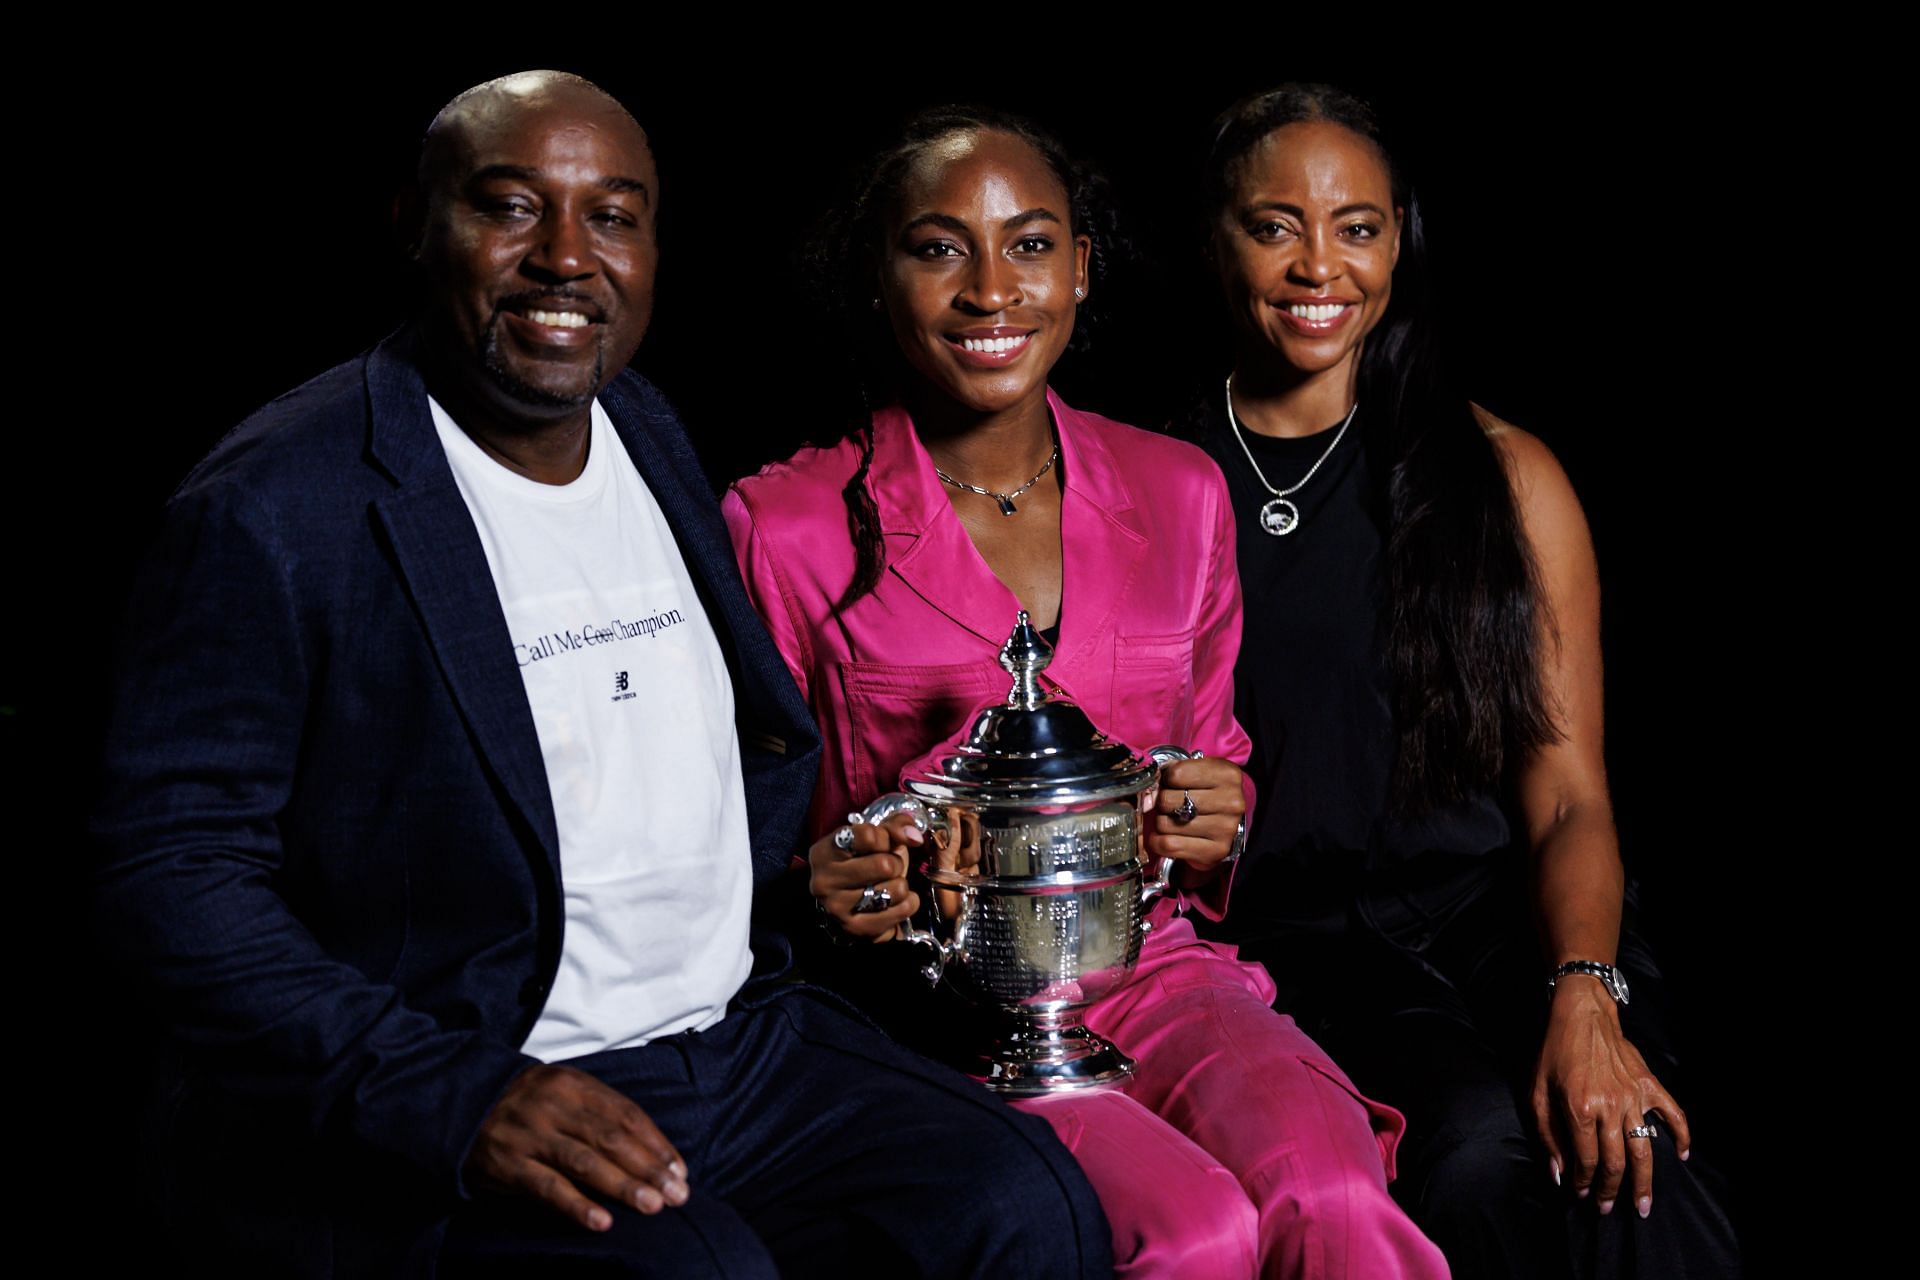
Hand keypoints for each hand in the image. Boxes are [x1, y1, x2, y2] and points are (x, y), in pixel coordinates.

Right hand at [466, 1064, 689, 1231]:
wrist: (463, 1100)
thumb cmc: (530, 1102)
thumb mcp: (565, 1091)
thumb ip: (603, 1113)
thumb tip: (653, 1151)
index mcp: (575, 1085)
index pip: (626, 1115)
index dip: (656, 1144)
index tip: (680, 1171)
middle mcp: (555, 1106)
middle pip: (612, 1139)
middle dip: (648, 1168)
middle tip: (677, 1194)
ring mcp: (531, 1135)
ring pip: (584, 1162)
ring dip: (622, 1186)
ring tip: (652, 1206)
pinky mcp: (509, 1165)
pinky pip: (548, 1188)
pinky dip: (576, 1205)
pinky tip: (601, 1222)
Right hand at [809, 812, 924, 941]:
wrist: (850, 903)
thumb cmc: (863, 863)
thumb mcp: (874, 837)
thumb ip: (895, 826)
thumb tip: (914, 837)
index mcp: (823, 852)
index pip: (868, 836)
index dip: (884, 838)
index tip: (880, 845)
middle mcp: (824, 881)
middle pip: (885, 865)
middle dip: (895, 863)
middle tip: (886, 868)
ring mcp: (837, 908)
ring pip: (896, 889)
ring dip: (901, 884)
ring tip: (888, 884)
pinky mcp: (856, 929)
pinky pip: (903, 910)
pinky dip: (908, 903)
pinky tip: (895, 901)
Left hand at [1144, 757, 1246, 872]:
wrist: (1230, 824)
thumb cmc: (1208, 793)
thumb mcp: (1197, 772)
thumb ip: (1169, 774)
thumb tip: (1145, 800)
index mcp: (1227, 775)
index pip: (1176, 774)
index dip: (1166, 779)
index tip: (1172, 784)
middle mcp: (1230, 802)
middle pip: (1167, 800)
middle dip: (1163, 803)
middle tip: (1172, 805)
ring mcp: (1225, 828)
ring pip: (1165, 824)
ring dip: (1162, 823)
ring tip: (1174, 821)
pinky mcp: (1215, 851)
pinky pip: (1169, 845)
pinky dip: (1158, 842)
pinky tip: (1166, 836)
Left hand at [1531, 979, 1690, 1219]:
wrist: (1582, 1015)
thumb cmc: (1554, 1053)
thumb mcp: (1536, 1092)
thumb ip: (1547, 1134)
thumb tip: (1558, 1173)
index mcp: (1579, 1108)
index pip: (1585, 1159)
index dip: (1582, 1181)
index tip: (1580, 1194)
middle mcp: (1610, 1106)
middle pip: (1615, 1162)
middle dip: (1610, 1190)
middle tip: (1606, 1208)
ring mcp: (1633, 1097)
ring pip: (1644, 1150)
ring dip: (1644, 1182)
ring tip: (1642, 1205)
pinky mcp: (1649, 1085)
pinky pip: (1673, 1115)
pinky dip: (1682, 1136)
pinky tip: (1683, 1155)